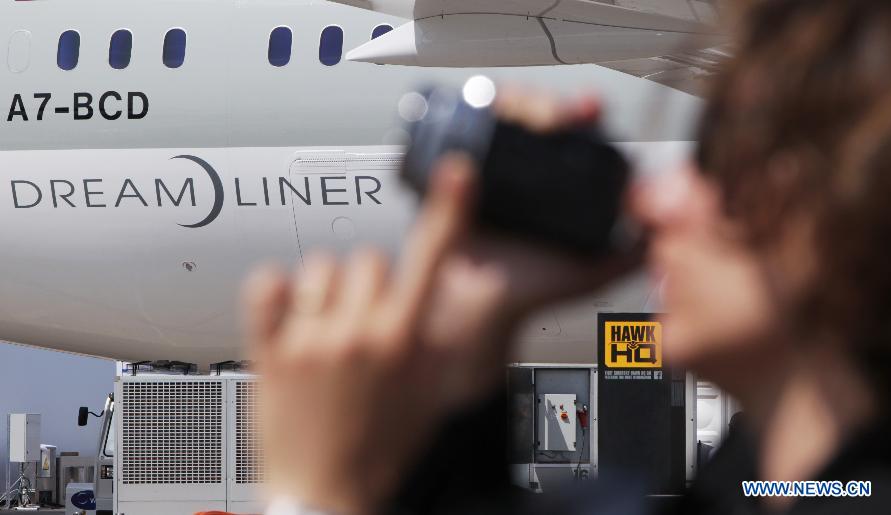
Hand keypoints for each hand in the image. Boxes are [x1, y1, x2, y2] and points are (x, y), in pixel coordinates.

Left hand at [244, 158, 477, 514]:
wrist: (325, 491)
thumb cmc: (378, 449)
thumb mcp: (429, 396)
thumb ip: (437, 341)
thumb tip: (438, 300)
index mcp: (403, 342)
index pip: (432, 260)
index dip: (450, 210)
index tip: (458, 175)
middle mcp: (358, 332)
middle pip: (371, 257)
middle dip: (373, 283)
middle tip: (366, 320)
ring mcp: (310, 338)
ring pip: (321, 266)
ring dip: (328, 288)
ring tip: (328, 326)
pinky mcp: (269, 350)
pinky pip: (267, 285)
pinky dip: (276, 290)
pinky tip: (289, 311)